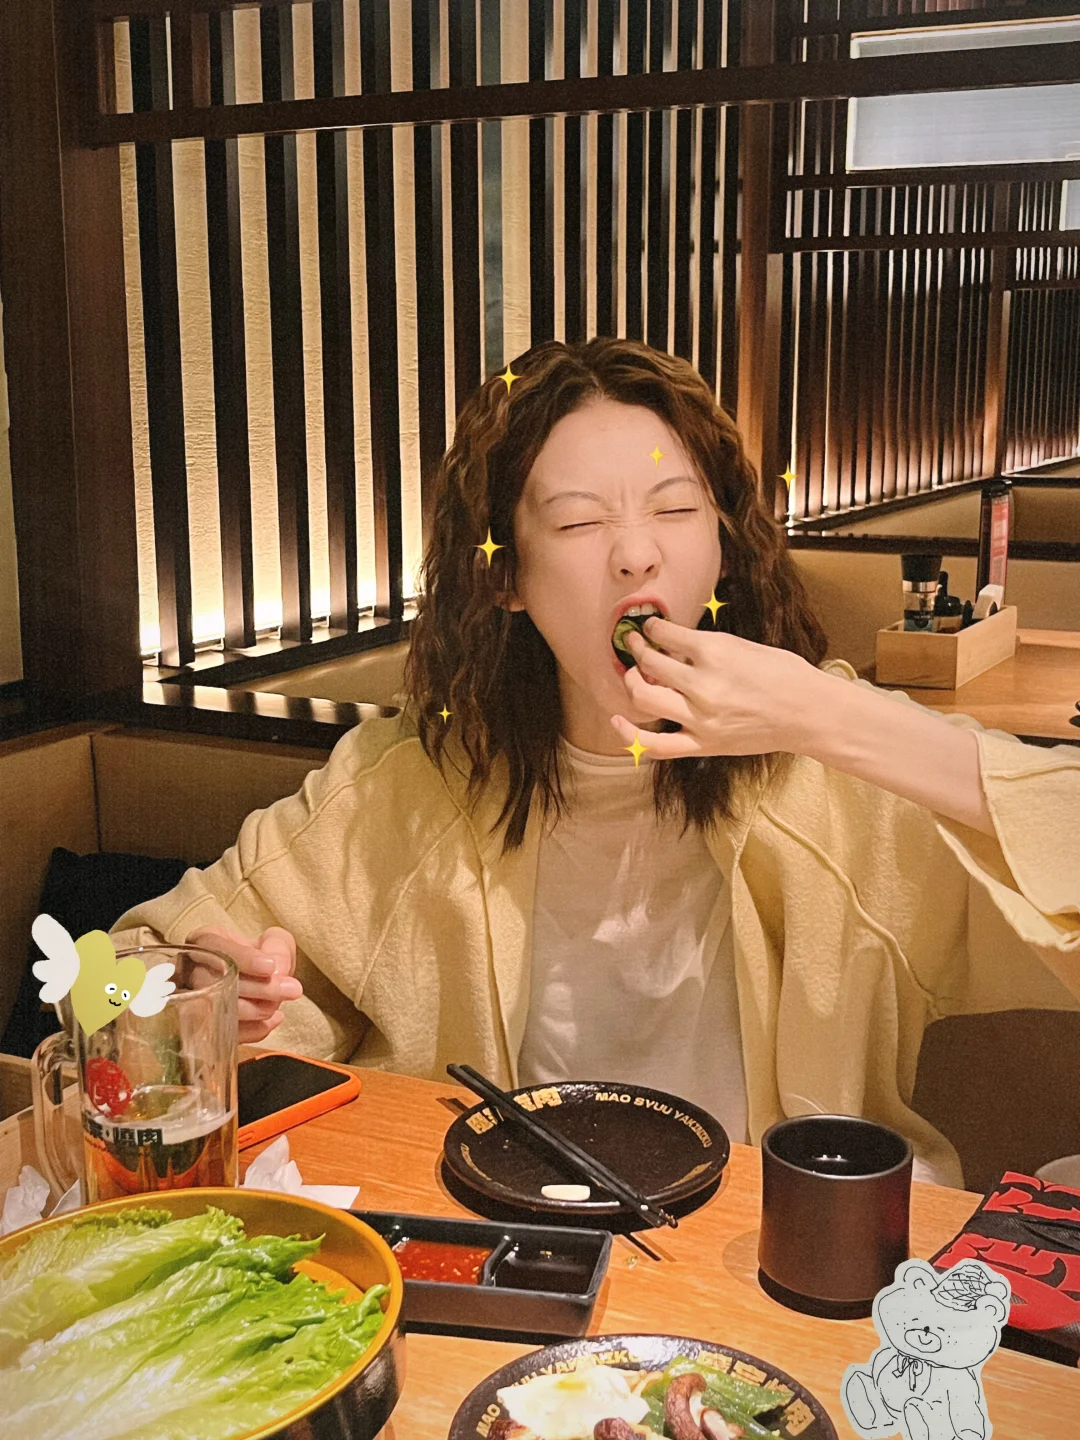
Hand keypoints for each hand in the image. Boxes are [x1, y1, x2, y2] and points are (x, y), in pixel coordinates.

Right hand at [186, 925, 303, 1044]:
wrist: (254, 979)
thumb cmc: (260, 955)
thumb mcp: (274, 941)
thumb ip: (278, 948)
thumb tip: (278, 970)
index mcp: (204, 941)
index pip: (215, 947)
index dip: (243, 958)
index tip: (270, 967)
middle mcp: (190, 970)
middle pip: (216, 982)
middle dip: (259, 988)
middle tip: (292, 989)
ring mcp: (193, 1001)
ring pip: (218, 1011)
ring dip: (257, 1011)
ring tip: (280, 1003)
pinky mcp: (204, 1029)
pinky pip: (224, 1035)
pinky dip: (253, 1030)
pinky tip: (274, 1019)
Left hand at [610, 615, 818, 759]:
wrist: (808, 713)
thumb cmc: (783, 674)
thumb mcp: (744, 646)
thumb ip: (706, 647)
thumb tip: (672, 642)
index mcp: (715, 653)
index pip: (665, 635)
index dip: (651, 628)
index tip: (649, 627)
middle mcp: (703, 685)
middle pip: (649, 664)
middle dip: (635, 649)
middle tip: (634, 643)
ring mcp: (700, 718)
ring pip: (644, 698)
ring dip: (632, 681)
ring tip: (633, 673)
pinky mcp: (703, 744)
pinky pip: (656, 745)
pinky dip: (631, 736)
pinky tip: (617, 721)